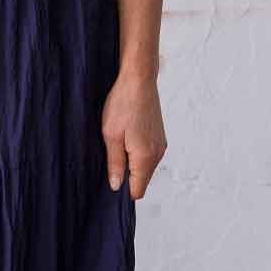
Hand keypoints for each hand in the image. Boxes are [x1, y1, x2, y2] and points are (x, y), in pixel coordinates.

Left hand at [101, 67, 166, 198]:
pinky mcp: (160, 137)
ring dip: (131, 163)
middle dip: (127, 176)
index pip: (137, 190)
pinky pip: (148, 155)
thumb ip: (115, 163)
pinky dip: (137, 153)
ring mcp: (161, 145)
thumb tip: (116, 186)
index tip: (110, 177)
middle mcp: (157, 154)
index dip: (123, 189)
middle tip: (110, 157)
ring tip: (118, 143)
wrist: (139, 79)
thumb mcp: (111, 135)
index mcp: (145, 157)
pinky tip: (126, 136)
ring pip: (145, 167)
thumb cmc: (122, 104)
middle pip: (142, 180)